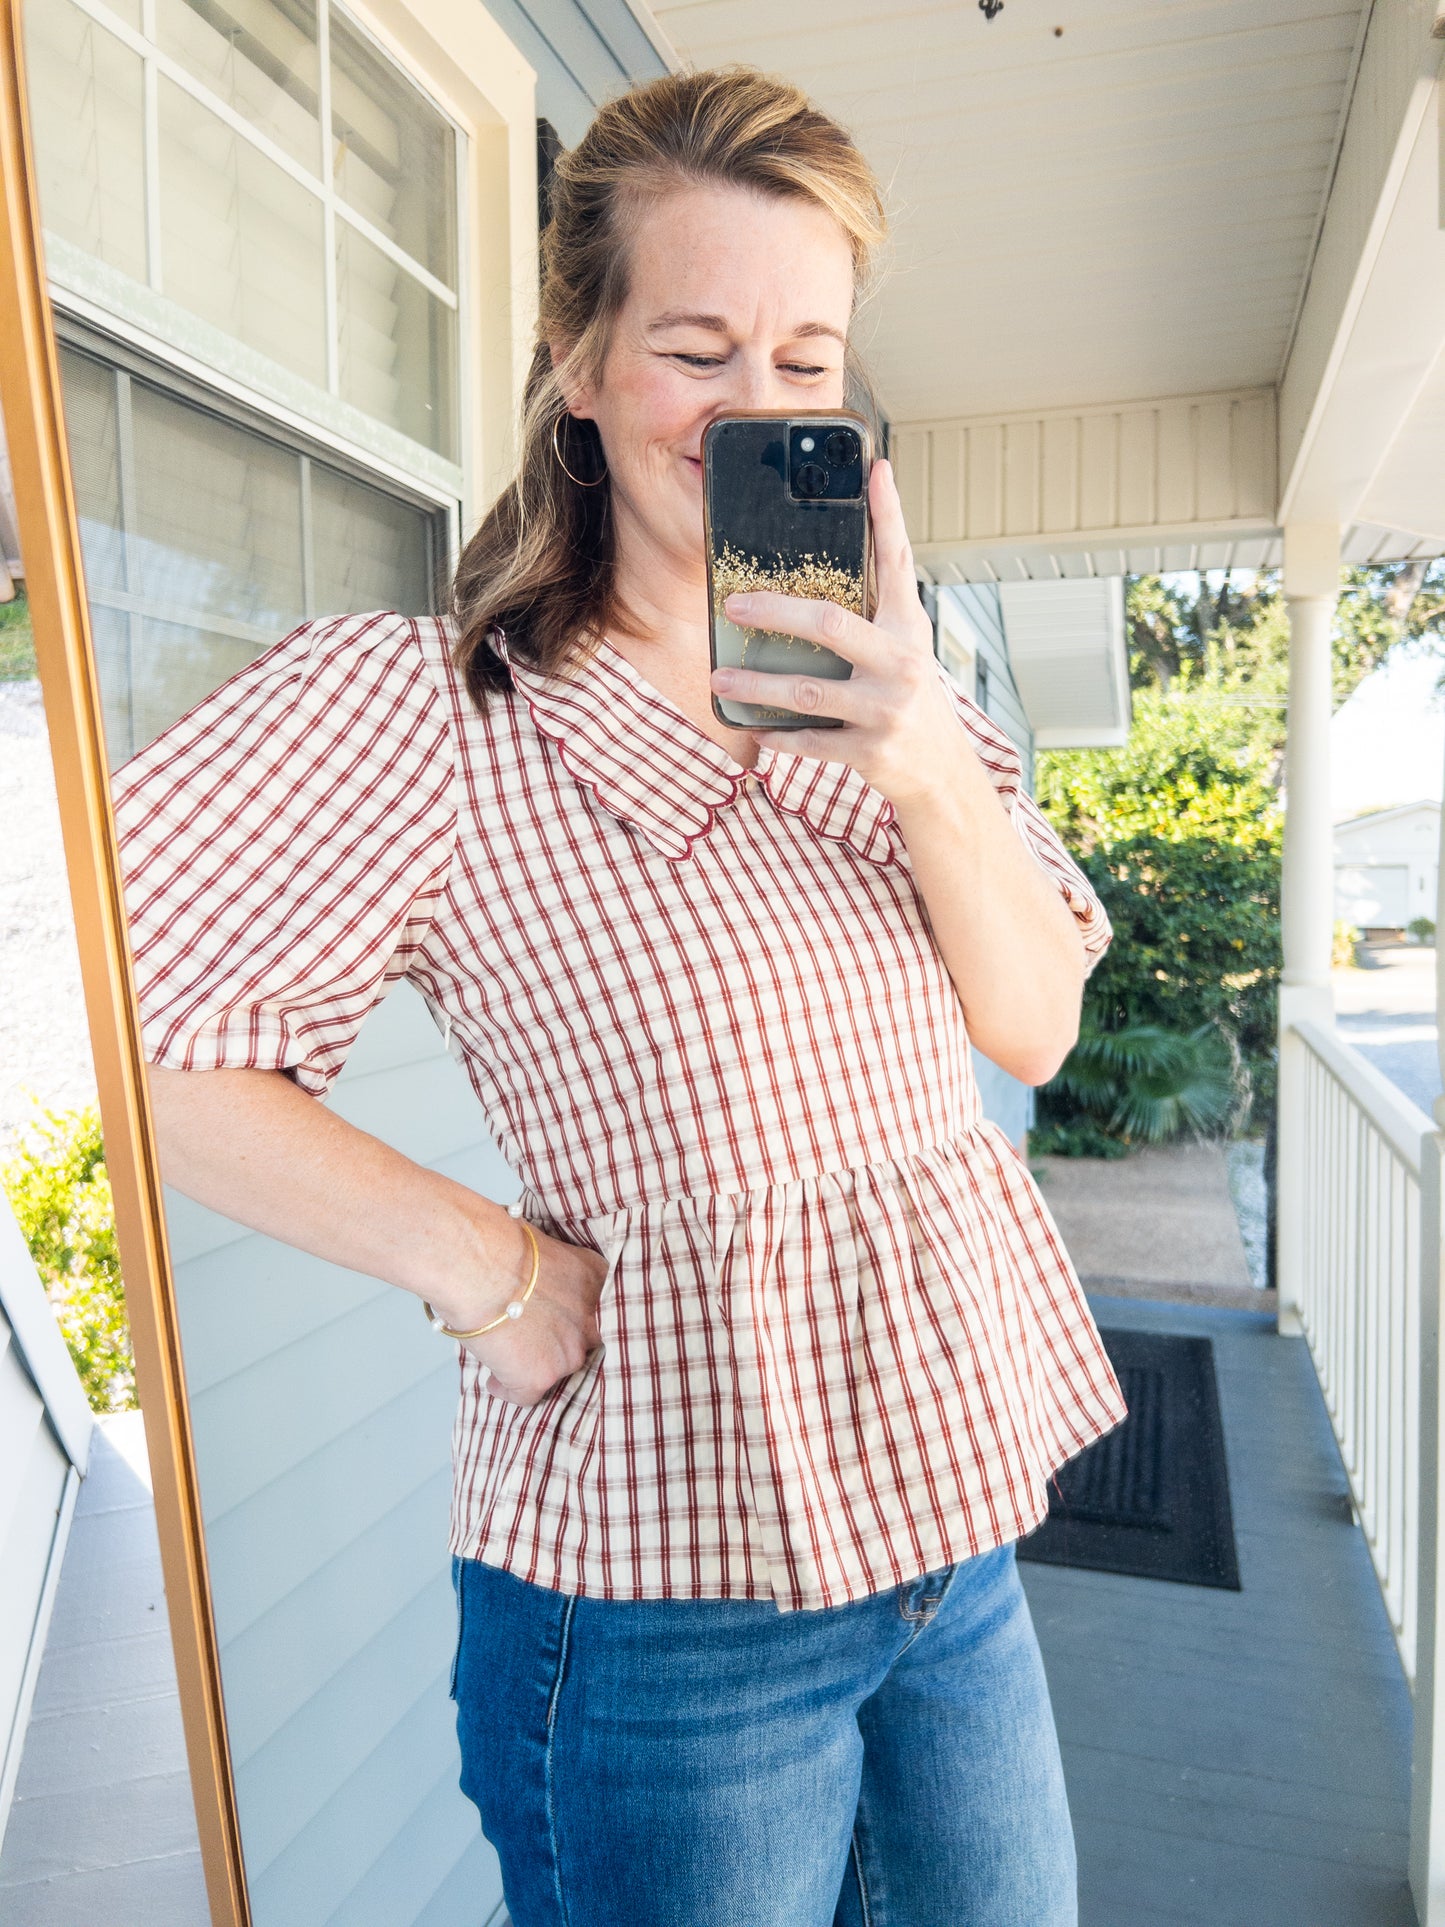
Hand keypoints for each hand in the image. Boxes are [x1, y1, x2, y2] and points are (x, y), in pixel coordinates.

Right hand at [432, 1221, 611, 1405]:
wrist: (477, 1263)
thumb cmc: (499, 1243)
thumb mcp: (546, 1248)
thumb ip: (556, 1272)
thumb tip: (537, 1284)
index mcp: (598, 1279)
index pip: (600, 1307)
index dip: (575, 1314)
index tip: (556, 1317)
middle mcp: (593, 1320)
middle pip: (583, 1341)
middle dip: (560, 1341)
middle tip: (532, 1337)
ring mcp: (569, 1353)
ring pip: (557, 1370)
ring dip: (535, 1364)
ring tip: (507, 1354)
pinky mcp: (540, 1377)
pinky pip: (525, 1396)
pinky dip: (507, 1388)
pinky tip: (495, 1378)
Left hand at [708, 458, 962, 810]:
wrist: (942, 770)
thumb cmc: (911, 698)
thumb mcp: (905, 649)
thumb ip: (876, 611)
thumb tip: (832, 571)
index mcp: (908, 629)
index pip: (898, 560)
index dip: (889, 513)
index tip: (876, 469)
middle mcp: (901, 663)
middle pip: (831, 624)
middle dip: (775, 612)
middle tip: (734, 605)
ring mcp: (886, 709)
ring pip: (808, 691)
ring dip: (757, 686)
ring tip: (720, 678)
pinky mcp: (870, 751)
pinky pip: (812, 741)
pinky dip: (779, 736)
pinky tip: (756, 729)